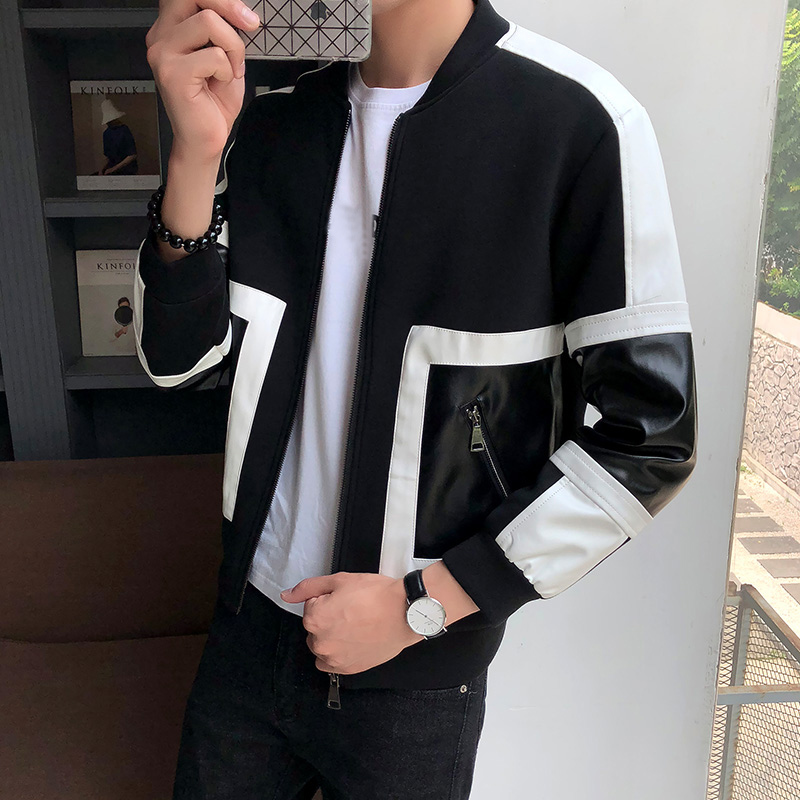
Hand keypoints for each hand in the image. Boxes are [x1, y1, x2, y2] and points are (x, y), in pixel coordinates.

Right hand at [145, 0, 261, 161]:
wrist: (205, 140)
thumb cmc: (213, 102)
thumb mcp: (225, 57)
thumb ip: (224, 30)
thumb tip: (241, 10)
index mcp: (171, 28)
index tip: (245, 16)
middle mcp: (161, 36)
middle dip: (228, 6)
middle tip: (249, 25)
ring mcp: (162, 53)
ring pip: (207, 21)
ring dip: (232, 46)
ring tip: (230, 69)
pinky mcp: (171, 73)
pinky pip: (213, 55)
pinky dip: (227, 69)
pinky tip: (220, 83)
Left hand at [280, 572, 423, 674]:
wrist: (405, 613)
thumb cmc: (377, 596)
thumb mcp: (340, 580)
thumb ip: (309, 588)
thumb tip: (287, 594)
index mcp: (315, 618)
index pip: (311, 606)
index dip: (328, 599)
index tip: (345, 599)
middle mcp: (320, 642)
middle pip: (315, 627)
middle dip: (328, 618)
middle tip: (352, 610)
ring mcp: (334, 658)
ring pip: (322, 645)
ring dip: (332, 636)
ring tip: (355, 625)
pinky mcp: (348, 669)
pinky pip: (331, 663)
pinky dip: (338, 653)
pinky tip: (354, 640)